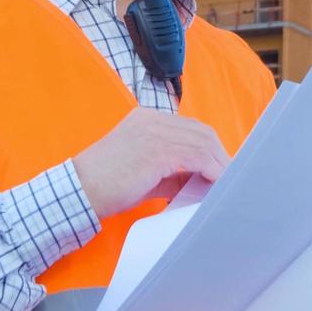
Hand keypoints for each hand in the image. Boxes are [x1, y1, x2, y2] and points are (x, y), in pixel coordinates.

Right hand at [70, 108, 229, 219]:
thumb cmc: (107, 186)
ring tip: (228, 186)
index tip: (223, 170)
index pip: (191, 129)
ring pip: (203, 143)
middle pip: (201, 132)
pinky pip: (197, 157)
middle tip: (232, 179)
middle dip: (221, 156)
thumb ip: (173, 174)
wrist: (80, 191)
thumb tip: (200, 183)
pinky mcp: (158, 149)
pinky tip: (217, 185)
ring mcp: (155, 131)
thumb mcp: (145, 175)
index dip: (211, 150)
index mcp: (147, 119)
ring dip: (220, 166)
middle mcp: (152, 119)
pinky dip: (212, 171)